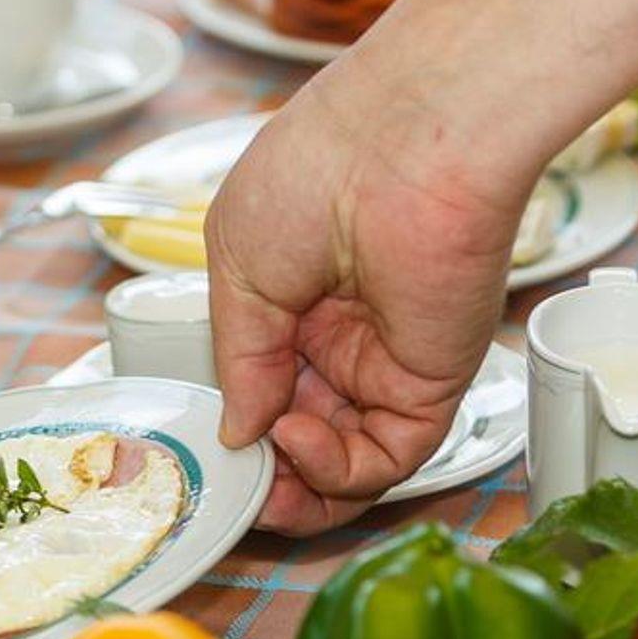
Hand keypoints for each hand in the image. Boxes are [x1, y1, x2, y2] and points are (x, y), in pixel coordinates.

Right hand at [206, 63, 527, 535]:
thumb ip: (238, 362)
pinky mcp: (430, 385)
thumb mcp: (236, 269)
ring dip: (299, 487)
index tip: (207, 457)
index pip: (264, 393)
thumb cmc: (318, 169)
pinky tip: (297, 438)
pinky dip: (337, 468)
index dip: (237, 433)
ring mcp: (386, 365)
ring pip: (344, 463)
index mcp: (291, 302)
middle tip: (236, 495)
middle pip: (303, 440)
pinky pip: (384, 455)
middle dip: (267, 478)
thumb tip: (235, 431)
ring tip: (264, 479)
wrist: (405, 143)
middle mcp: (342, 339)